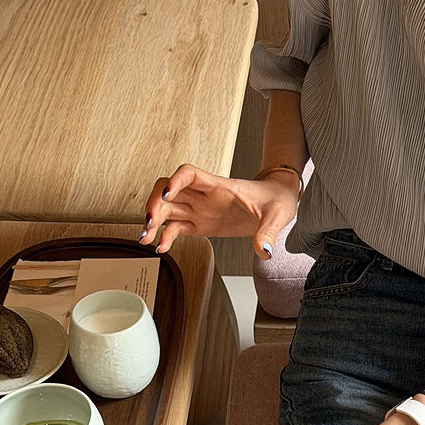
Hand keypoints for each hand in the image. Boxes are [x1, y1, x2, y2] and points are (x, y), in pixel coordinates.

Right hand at [139, 163, 298, 258]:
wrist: (278, 200)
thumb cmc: (276, 198)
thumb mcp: (277, 215)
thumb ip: (267, 232)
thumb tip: (263, 250)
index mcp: (220, 186)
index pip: (189, 174)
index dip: (174, 181)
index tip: (166, 194)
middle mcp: (205, 196)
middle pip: (168, 190)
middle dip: (155, 204)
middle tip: (150, 223)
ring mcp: (201, 209)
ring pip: (168, 209)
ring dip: (154, 222)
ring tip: (146, 238)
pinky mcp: (202, 224)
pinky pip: (178, 228)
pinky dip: (166, 237)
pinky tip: (162, 247)